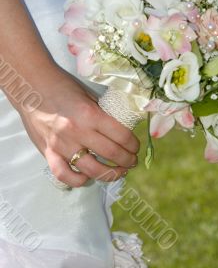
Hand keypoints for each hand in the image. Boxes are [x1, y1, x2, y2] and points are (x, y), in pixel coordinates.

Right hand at [18, 69, 139, 187]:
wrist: (31, 87)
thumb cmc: (63, 87)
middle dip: (127, 160)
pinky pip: (63, 175)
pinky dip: (77, 180)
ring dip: (110, 174)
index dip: (133, 144)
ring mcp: (61, 145)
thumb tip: (122, 128)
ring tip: (118, 172)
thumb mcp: (89, 96)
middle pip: (111, 154)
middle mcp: (77, 132)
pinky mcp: (47, 152)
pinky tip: (87, 178)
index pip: (121, 136)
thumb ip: (103, 114)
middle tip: (132, 161)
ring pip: (91, 170)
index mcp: (90, 114)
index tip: (136, 147)